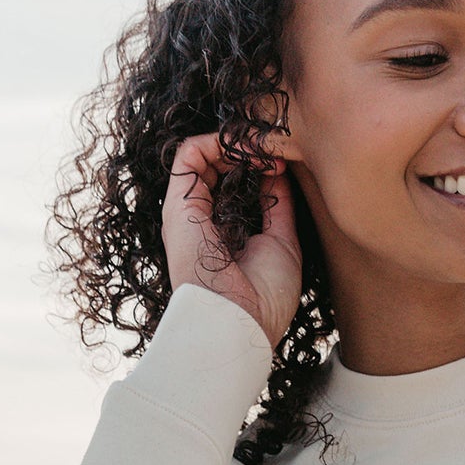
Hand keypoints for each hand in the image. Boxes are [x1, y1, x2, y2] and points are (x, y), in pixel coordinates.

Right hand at [161, 132, 302, 351]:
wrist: (239, 324)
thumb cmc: (264, 299)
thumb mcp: (282, 244)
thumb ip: (277, 206)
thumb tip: (278, 171)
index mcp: (225, 234)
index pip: (235, 184)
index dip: (259, 165)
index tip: (286, 161)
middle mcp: (203, 221)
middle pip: (218, 167)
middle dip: (248, 148)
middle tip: (276, 145)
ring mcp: (188, 212)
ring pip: (202, 156)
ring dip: (235, 141)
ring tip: (263, 142)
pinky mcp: (178, 204)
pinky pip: (187, 155)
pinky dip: (216, 140)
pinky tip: (245, 146)